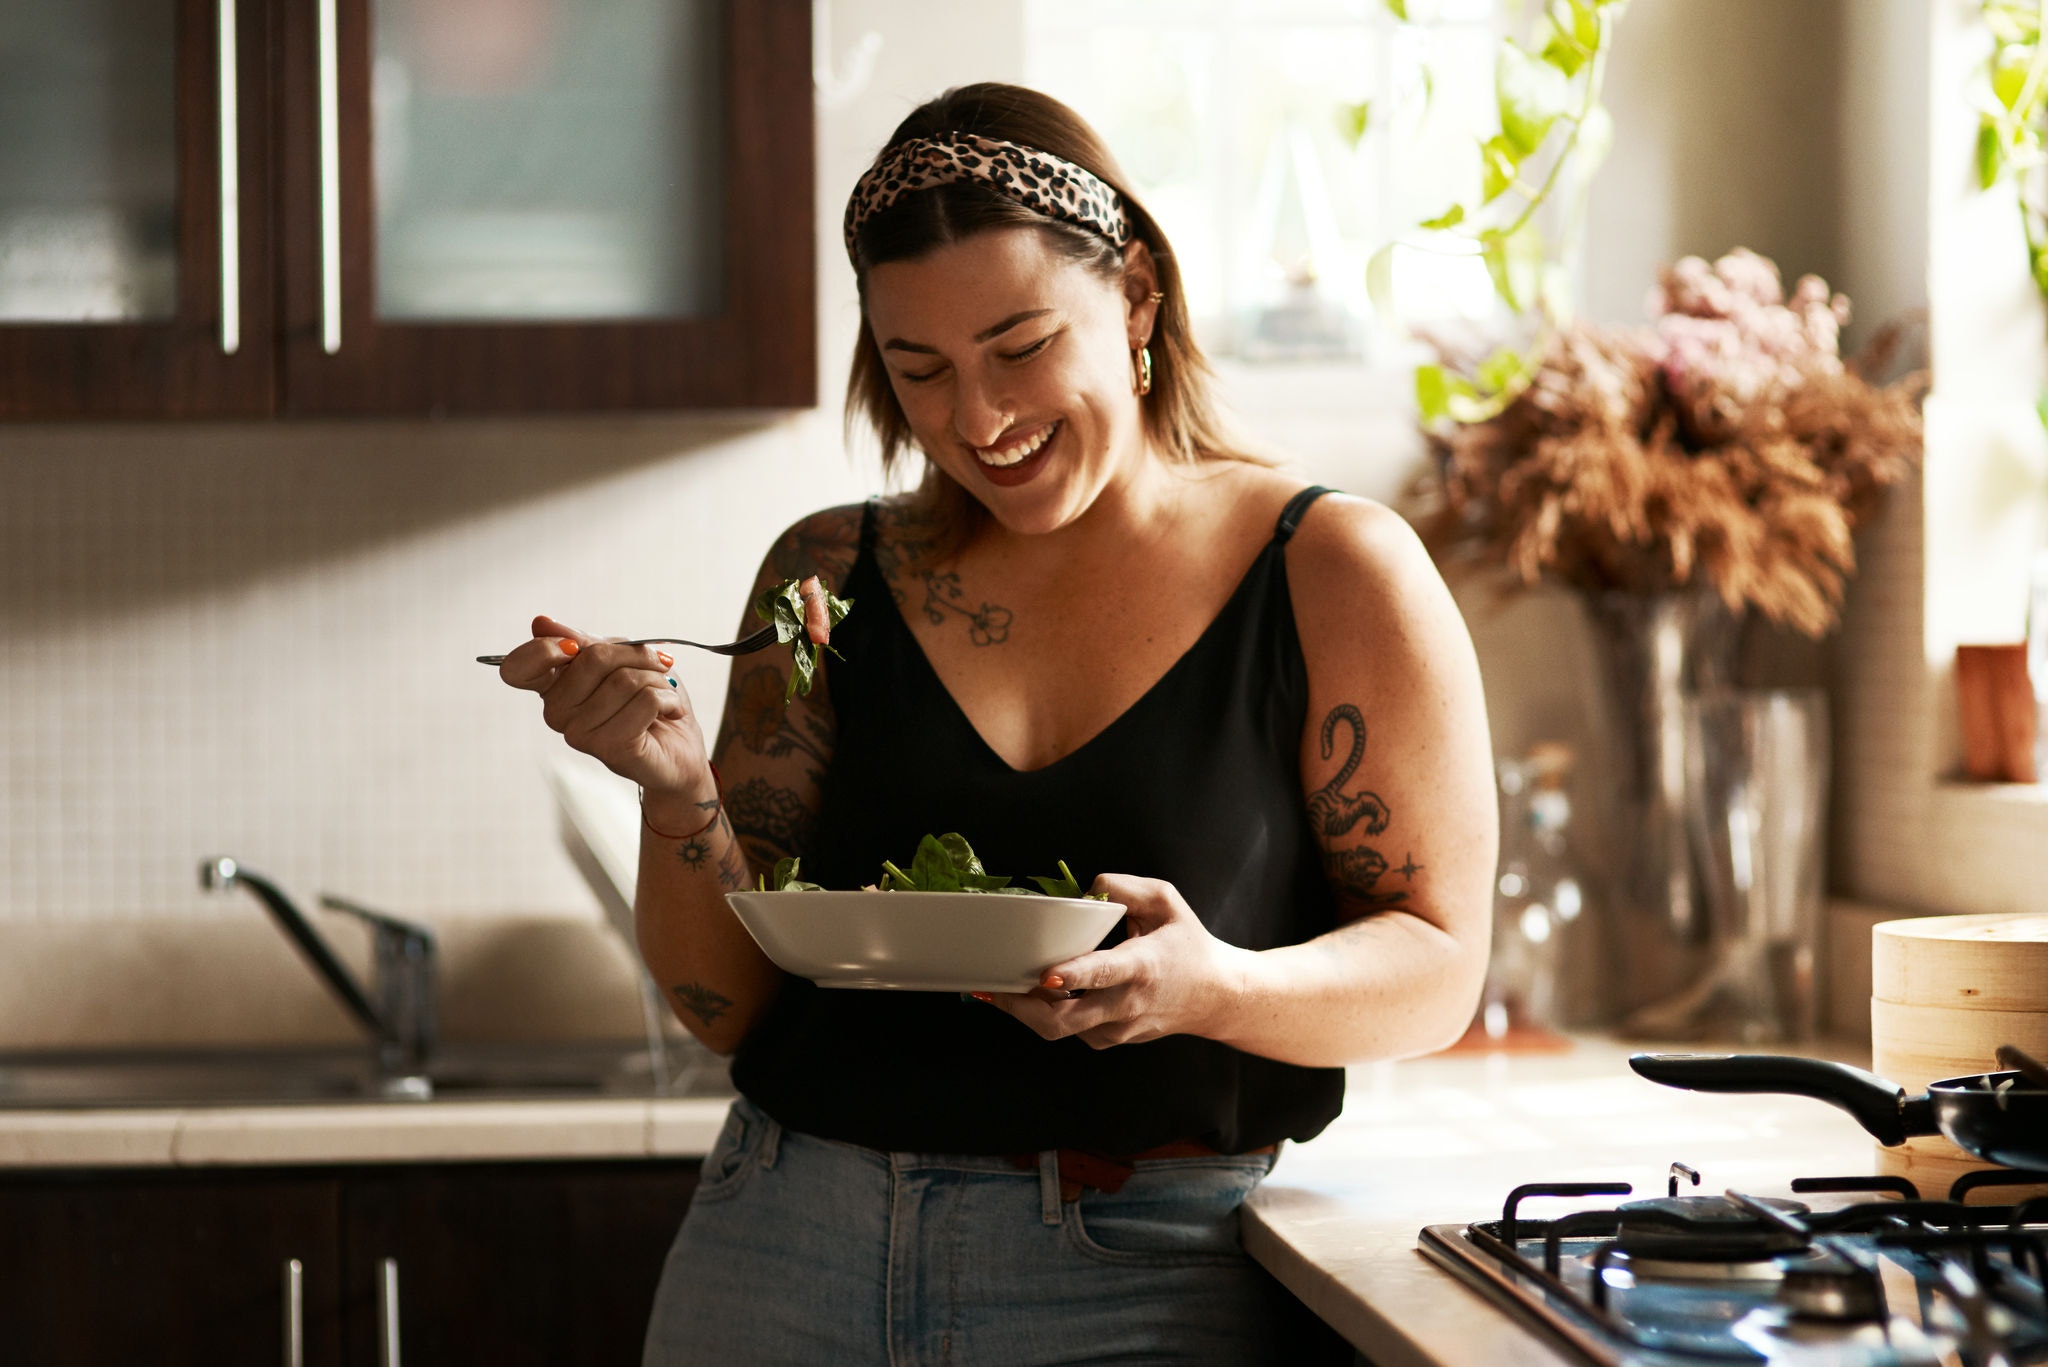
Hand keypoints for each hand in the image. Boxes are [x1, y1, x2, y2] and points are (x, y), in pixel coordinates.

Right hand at [496, 613, 712, 802]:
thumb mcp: (618, 658)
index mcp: (552, 687)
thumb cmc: (647, 700)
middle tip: (655, 668)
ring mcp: (580, 735)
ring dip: (658, 680)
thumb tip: (540, 623)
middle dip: (637, 656)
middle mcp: (557, 713)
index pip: (518, 668)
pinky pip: (646, 700)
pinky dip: (668, 699)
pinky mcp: (610, 748)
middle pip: (594, 658)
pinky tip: (670, 712)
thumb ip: (582, 641)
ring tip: (663, 695)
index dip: (543, 649)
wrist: (679, 747)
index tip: (576, 646)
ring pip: (625, 680)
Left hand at [978, 874, 1253, 1048]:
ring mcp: (1117, 1029)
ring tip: (996, 987)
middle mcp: (1127, 1004)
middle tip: (990, 986)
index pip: (1103, 974)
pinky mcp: (1109, 1040)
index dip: (1072, 975)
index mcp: (1142, 967)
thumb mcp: (1167, 901)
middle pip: (1064, 1021)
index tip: (1045, 975)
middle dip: (1021, 1007)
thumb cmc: (1188, 944)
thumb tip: (1089, 885)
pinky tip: (1030, 994)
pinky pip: (1068, 1030)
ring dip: (1026, 1010)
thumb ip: (1127, 887)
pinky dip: (1045, 1013)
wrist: (1215, 997)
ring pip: (1060, 1029)